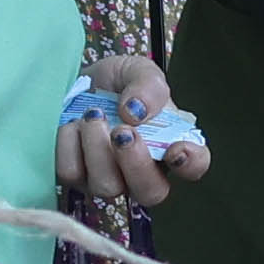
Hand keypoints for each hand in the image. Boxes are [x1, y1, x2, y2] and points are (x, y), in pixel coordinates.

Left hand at [51, 48, 207, 223]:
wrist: (73, 82)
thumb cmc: (114, 83)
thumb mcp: (137, 71)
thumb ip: (148, 86)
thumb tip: (136, 111)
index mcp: (169, 144)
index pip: (194, 165)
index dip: (191, 163)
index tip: (177, 148)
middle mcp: (141, 171)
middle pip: (150, 192)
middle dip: (136, 163)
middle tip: (123, 131)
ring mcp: (107, 179)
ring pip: (107, 187)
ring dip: (97, 148)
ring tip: (92, 115)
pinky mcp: (76, 178)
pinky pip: (72, 172)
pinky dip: (69, 142)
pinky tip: (71, 123)